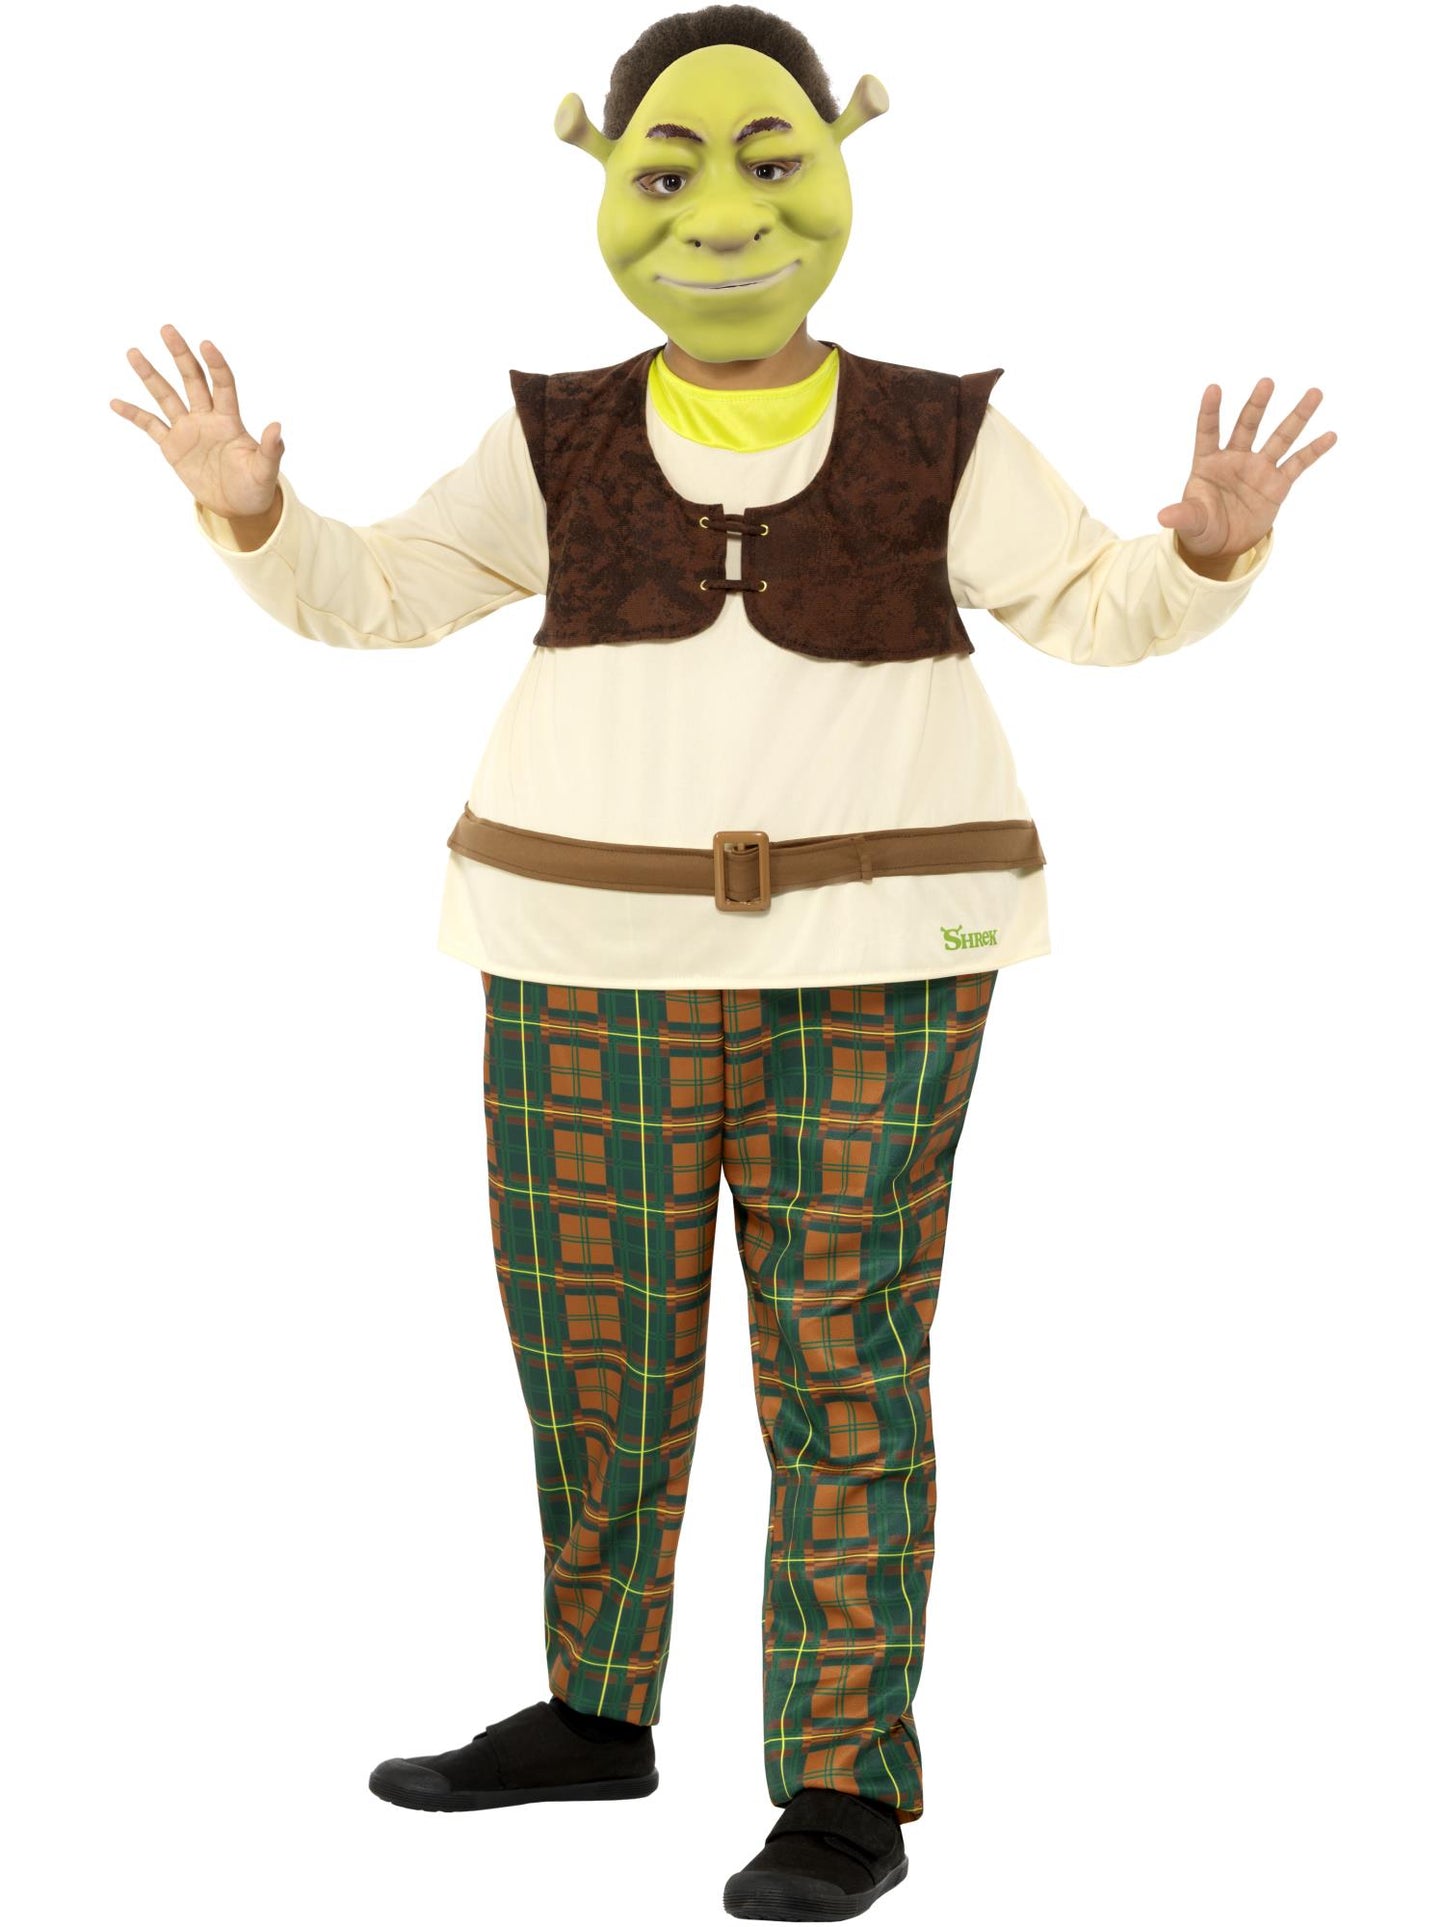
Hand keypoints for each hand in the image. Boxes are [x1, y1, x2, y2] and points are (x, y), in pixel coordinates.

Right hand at [110, 324, 283, 520]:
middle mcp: (206, 417)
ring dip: (150, 375)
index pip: (222, 385)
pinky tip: (115, 402)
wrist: (237, 506)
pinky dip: (133, 414)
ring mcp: (187, 429)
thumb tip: (277, 428)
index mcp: (229, 420)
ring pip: (166, 396)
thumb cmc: (255, 487)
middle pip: (192, 379)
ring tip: (133, 352)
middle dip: (180, 354)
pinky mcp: (172, 446)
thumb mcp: (265, 471)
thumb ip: (271, 450)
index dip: (216, 365)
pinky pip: (150, 425)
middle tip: (167, 329)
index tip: (206, 345)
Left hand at [1156, 378, 1336, 565]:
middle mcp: (1235, 459)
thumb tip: (1163, 517)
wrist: (1222, 546)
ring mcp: (1258, 469)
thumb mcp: (1191, 523)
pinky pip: (1298, 464)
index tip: (1213, 388)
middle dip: (1256, 405)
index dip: (1210, 411)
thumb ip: (1182, 515)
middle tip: (1266, 382)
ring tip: (1315, 393)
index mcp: (1208, 463)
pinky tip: (1330, 435)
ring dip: (1297, 416)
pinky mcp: (1277, 484)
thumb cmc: (1201, 528)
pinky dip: (1314, 451)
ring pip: (1280, 437)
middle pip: (1247, 425)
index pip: (1208, 431)